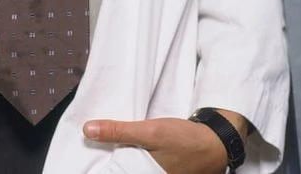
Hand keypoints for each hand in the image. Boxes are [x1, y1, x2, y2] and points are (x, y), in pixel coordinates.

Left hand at [83, 115, 232, 173]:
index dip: (102, 167)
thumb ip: (119, 132)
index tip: (86, 161)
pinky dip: (133, 159)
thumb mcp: (150, 132)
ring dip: (121, 160)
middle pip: (123, 171)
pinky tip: (126, 149)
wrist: (214, 142)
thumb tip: (88, 130)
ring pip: (132, 169)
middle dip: (111, 163)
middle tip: (92, 152)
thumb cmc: (183, 140)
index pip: (115, 172)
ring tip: (106, 149)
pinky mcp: (163, 171)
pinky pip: (141, 167)